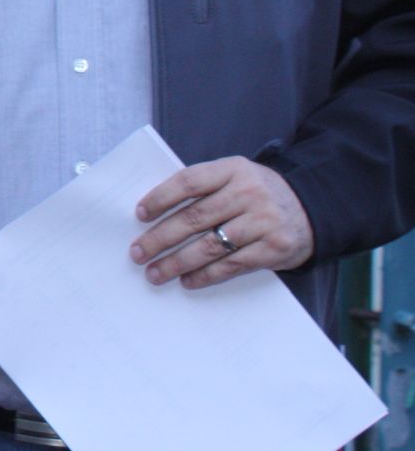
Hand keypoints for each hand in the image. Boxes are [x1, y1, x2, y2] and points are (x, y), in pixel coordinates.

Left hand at [130, 157, 315, 288]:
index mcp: (233, 169)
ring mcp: (263, 221)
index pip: (189, 182)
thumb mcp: (235, 177)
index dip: (160, 198)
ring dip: (177, 262)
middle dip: (160, 238)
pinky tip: (187, 280)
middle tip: (137, 253)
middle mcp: (248, 193)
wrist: (312, 208)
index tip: (139, 215)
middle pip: (194, 218)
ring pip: (210, 245)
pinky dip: (205, 274)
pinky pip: (232, 264)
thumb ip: (204, 188)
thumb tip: (155, 213)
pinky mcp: (274, 248)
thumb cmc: (258, 193)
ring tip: (155, 273)